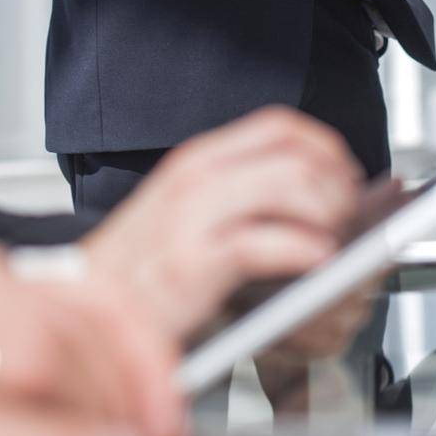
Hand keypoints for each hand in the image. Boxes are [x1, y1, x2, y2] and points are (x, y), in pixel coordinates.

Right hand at [81, 107, 362, 339]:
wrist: (88, 308)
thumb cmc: (140, 269)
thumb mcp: (189, 211)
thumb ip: (241, 194)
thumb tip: (312, 194)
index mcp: (199, 159)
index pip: (281, 127)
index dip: (326, 148)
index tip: (345, 178)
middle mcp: (197, 176)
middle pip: (297, 154)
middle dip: (337, 186)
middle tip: (347, 219)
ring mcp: (193, 216)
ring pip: (291, 185)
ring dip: (328, 215)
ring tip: (332, 246)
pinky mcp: (193, 262)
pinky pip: (266, 242)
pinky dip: (304, 251)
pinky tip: (314, 264)